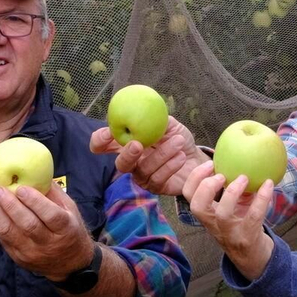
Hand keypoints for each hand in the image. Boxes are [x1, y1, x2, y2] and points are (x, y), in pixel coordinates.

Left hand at [0, 181, 94, 280]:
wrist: (69, 263)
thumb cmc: (69, 229)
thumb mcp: (70, 210)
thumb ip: (54, 194)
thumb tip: (36, 173)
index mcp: (66, 229)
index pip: (51, 216)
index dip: (36, 202)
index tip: (21, 188)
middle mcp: (49, 244)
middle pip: (28, 225)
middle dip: (10, 205)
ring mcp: (33, 253)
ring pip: (11, 233)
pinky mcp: (19, 259)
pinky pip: (4, 239)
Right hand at [90, 116, 208, 197]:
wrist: (197, 158)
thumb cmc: (179, 139)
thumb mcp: (169, 124)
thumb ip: (155, 118)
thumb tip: (142, 110)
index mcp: (128, 143)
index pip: (104, 145)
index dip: (100, 141)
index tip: (108, 134)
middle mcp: (132, 162)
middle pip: (120, 164)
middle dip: (126, 155)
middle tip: (138, 144)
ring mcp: (143, 176)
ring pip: (143, 170)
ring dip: (161, 154)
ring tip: (178, 141)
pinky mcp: (156, 187)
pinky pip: (158, 178)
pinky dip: (170, 165)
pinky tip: (181, 156)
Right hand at [182, 160, 274, 280]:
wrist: (253, 256)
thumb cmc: (241, 224)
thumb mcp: (232, 206)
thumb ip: (232, 186)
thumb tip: (241, 158)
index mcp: (207, 213)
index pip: (188, 195)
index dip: (194, 178)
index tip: (209, 164)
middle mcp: (214, 224)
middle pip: (197, 206)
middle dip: (206, 187)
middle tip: (220, 174)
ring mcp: (230, 232)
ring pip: (222, 214)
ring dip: (232, 193)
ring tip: (244, 178)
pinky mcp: (247, 237)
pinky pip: (253, 216)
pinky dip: (262, 199)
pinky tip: (268, 184)